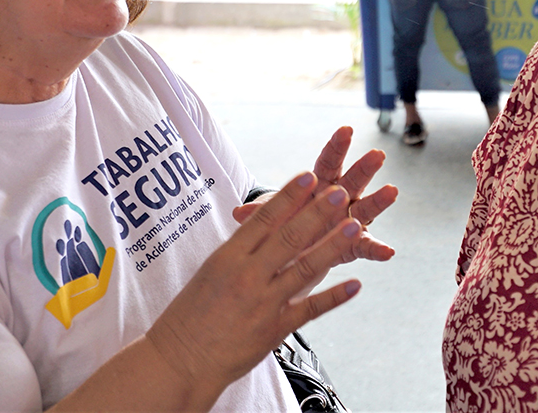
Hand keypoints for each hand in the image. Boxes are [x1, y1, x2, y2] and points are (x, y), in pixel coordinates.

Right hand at [146, 173, 363, 408]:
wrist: (181, 360)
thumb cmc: (191, 315)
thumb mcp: (211, 271)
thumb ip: (240, 249)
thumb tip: (263, 224)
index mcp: (228, 258)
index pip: (264, 219)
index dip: (288, 196)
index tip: (309, 176)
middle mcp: (248, 276)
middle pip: (289, 238)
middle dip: (318, 213)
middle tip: (341, 193)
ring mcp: (264, 303)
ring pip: (306, 269)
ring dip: (333, 246)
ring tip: (355, 227)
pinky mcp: (275, 330)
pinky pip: (310, 309)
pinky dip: (335, 296)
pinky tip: (355, 284)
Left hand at [234, 126, 397, 262]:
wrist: (286, 251)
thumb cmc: (280, 226)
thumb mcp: (268, 219)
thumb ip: (260, 215)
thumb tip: (238, 213)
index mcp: (317, 185)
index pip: (327, 162)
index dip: (336, 147)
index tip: (346, 130)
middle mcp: (337, 199)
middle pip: (352, 180)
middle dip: (365, 168)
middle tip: (378, 155)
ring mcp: (346, 220)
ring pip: (365, 208)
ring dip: (378, 201)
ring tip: (392, 192)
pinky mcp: (351, 244)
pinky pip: (365, 246)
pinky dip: (376, 249)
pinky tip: (388, 253)